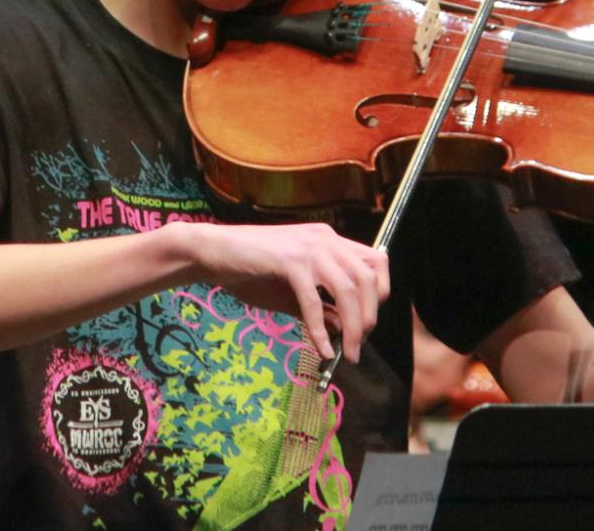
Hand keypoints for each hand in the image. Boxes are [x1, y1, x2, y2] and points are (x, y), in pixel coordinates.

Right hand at [187, 221, 389, 363]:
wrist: (213, 252)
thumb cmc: (250, 271)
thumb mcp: (293, 293)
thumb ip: (321, 308)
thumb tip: (345, 330)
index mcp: (329, 241)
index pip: (376, 261)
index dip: (380, 293)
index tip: (368, 322)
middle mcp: (325, 239)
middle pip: (368, 278)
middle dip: (369, 316)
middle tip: (357, 345)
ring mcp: (308, 247)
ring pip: (348, 289)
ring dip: (352, 327)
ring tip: (347, 354)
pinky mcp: (289, 261)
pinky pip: (314, 301)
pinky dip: (320, 329)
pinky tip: (320, 349)